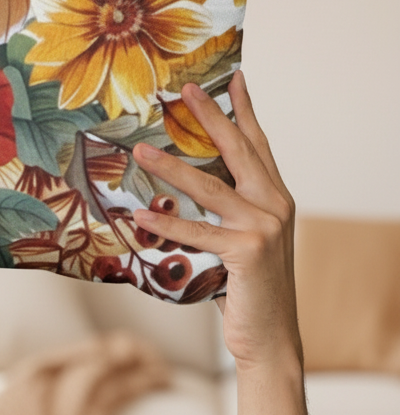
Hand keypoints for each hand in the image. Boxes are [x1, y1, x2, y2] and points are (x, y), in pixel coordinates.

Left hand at [133, 70, 301, 371]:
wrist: (270, 337)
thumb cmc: (248, 288)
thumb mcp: (242, 239)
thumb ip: (225, 210)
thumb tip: (181, 184)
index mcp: (274, 197)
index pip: (257, 143)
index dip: (244, 109)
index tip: (232, 76)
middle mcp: (273, 205)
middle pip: (237, 150)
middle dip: (210, 117)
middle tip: (185, 89)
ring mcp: (263, 227)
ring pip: (209, 188)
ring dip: (170, 167)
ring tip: (140, 150)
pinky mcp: (247, 252)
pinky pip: (198, 233)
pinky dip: (167, 224)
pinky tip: (141, 214)